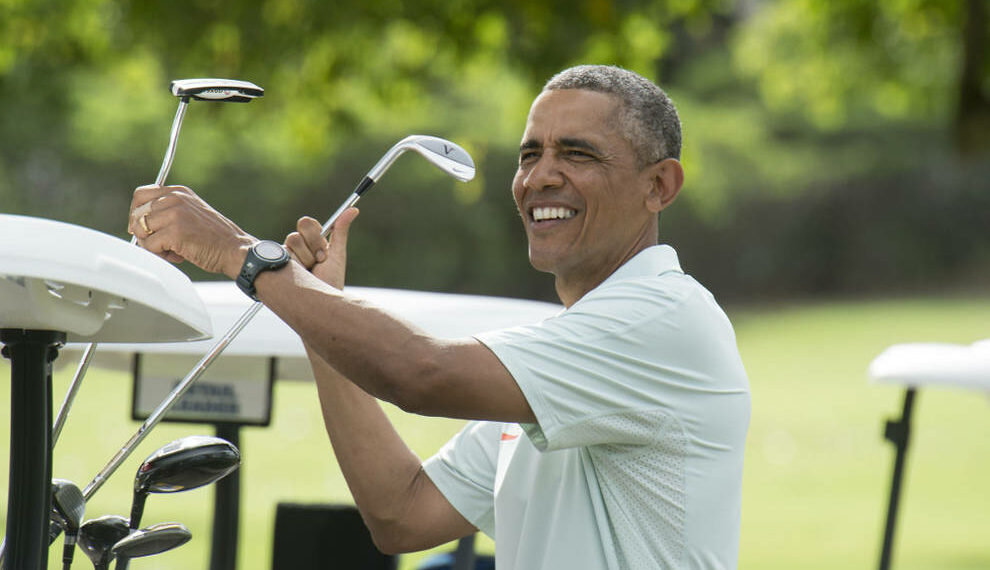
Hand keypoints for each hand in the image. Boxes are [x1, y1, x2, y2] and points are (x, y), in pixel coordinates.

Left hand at [128, 184, 254, 277]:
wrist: (235, 250)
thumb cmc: (215, 238)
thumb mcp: (191, 213)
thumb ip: (168, 211)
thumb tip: (137, 223)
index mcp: (179, 192)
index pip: (141, 195)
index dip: (136, 213)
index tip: (142, 228)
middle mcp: (175, 198)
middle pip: (137, 214)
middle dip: (143, 233)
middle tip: (160, 244)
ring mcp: (174, 214)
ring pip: (140, 230)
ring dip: (152, 245)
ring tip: (172, 250)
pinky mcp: (174, 232)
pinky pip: (149, 245)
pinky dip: (161, 255)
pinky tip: (178, 255)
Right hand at [284, 208, 358, 289]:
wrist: (318, 305)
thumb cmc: (330, 282)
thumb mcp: (337, 256)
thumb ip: (341, 232)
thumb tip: (354, 210)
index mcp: (312, 242)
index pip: (308, 223)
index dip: (317, 234)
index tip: (323, 251)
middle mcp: (298, 246)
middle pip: (302, 225)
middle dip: (315, 243)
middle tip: (319, 261)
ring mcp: (286, 254)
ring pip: (294, 238)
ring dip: (306, 258)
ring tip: (310, 271)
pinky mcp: (276, 262)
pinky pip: (285, 252)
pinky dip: (297, 264)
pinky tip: (299, 274)